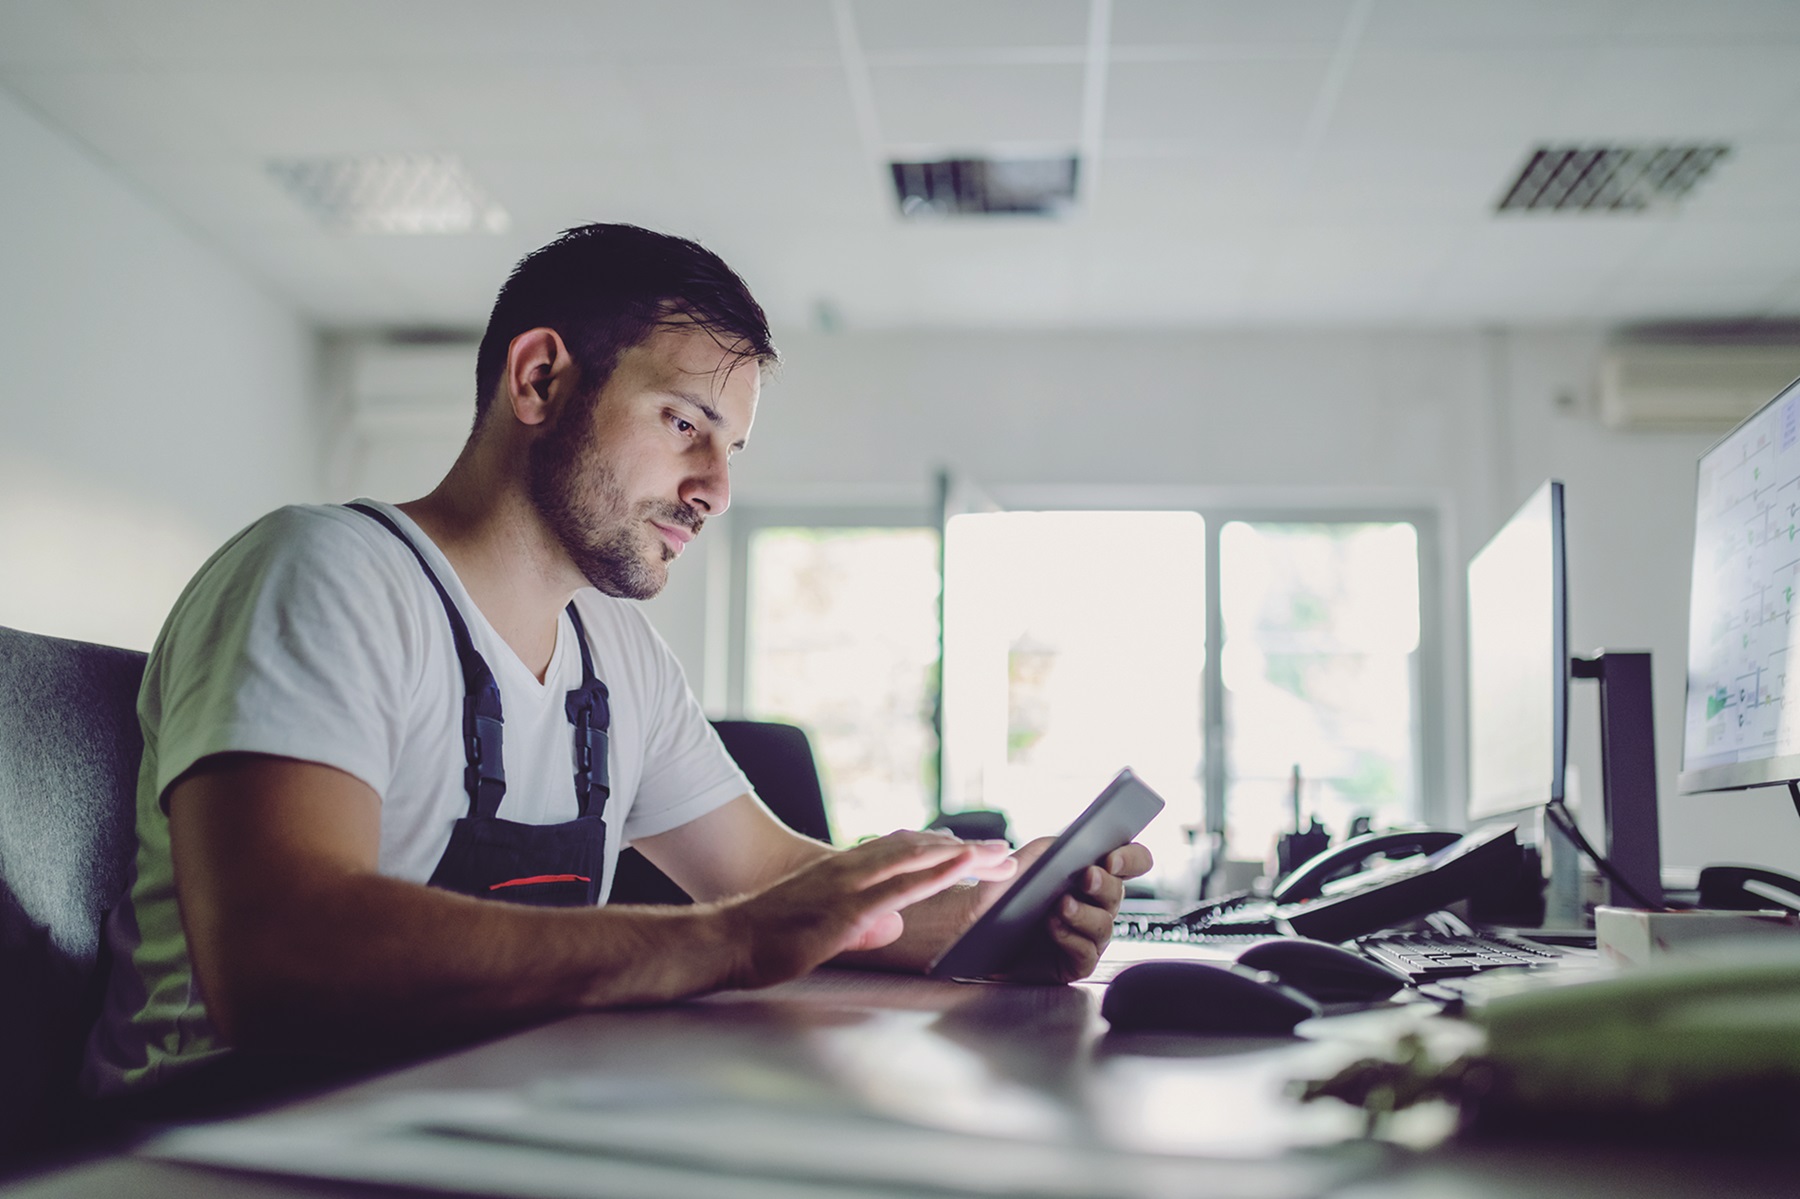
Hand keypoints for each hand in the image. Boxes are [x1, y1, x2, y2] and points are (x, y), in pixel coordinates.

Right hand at [724, 831, 1014, 989]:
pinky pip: (901, 885)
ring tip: (998, 852)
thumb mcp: (823, 930)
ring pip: (916, 857)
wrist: (727, 940)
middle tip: (1003, 851)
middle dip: (964, 849)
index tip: (972, 849)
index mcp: (843, 872)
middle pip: (918, 848)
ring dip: (962, 853)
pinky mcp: (847, 908)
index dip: (939, 848)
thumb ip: (860, 924)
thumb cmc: (766, 939)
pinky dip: (936, 871)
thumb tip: (891, 926)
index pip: (901, 851)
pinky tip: (962, 863)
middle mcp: (850, 868)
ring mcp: (850, 885)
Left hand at [978, 839, 1153, 983]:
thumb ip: (1042, 849)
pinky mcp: (1075, 961)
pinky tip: (1053, 926)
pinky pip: (1086, 952)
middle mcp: (1094, 903)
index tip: (1112, 858)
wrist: (974, 930)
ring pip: (1104, 924)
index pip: (1131, 861)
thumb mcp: (1017, 864)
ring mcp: (1087, 933)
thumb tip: (1062, 846)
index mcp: (1090, 872)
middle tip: (1087, 876)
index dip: (1131, 858)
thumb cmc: (999, 894)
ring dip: (1085, 913)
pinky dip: (1071, 937)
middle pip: (1119, 892)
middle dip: (1105, 884)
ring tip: (1061, 905)